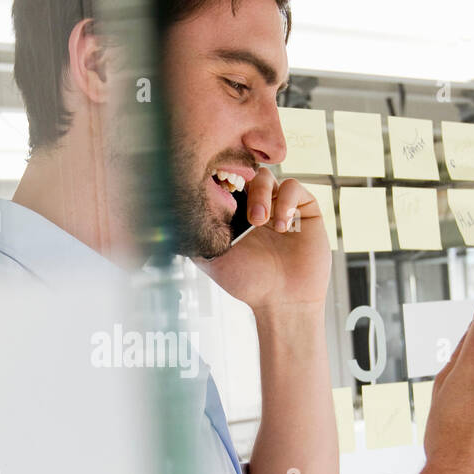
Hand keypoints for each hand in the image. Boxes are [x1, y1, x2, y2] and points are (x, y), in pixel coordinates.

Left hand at [192, 168, 331, 313]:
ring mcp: (281, 205)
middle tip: (247, 217)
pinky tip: (283, 226)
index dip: (221, 180)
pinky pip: (294, 187)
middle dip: (242, 186)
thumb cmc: (247, 283)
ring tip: (262, 222)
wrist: (283, 300)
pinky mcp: (305, 210)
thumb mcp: (211, 258)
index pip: (225, 182)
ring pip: (267, 176)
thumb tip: (169, 215)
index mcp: (235, 213)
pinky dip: (286, 201)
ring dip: (262, 194)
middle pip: (245, 173)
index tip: (217, 192)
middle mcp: (257, 205)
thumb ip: (193, 236)